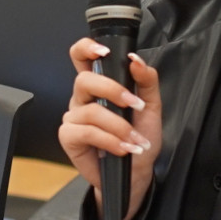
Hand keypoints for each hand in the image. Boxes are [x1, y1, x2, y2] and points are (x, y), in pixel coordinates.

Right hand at [61, 37, 163, 219]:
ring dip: (118, 125)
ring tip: (134, 138)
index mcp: (98, 85)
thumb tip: (136, 60)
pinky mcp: (69, 137)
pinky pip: (86, 132)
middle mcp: (82, 98)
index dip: (86, 48)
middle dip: (112, 90)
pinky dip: (109, 140)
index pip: (81, 57)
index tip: (103, 51)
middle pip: (83, 80)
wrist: (136, 171)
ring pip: (90, 111)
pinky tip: (122, 148)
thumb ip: (146, 81)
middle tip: (134, 104)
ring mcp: (74, 117)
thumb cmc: (140, 137)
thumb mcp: (151, 107)